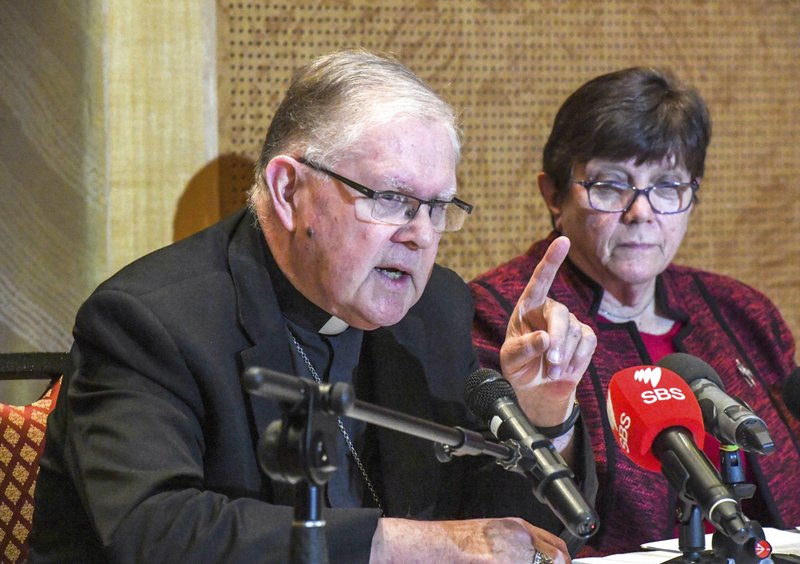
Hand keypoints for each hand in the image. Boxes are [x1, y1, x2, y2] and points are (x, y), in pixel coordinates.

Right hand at [370, 517, 569, 562]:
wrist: (442, 546)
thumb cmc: (460, 539)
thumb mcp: (494, 531)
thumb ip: (518, 542)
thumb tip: (532, 557)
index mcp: (520, 528)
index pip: (557, 546)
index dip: (562, 560)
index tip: (562, 563)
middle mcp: (524, 540)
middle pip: (559, 559)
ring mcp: (518, 557)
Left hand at [500, 236, 595, 427]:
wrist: (537, 389)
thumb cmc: (519, 368)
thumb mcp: (511, 359)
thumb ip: (523, 348)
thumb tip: (544, 338)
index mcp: (527, 307)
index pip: (540, 280)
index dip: (552, 260)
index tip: (563, 240)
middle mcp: (549, 310)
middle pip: (560, 314)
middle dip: (558, 339)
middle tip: (551, 362)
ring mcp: (569, 322)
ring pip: (574, 332)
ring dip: (564, 356)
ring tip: (551, 371)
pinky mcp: (585, 337)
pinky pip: (588, 342)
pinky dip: (577, 358)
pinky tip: (566, 369)